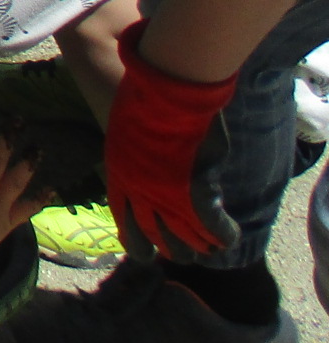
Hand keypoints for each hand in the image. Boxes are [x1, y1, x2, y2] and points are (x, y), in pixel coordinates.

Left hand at [106, 19, 239, 259]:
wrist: (165, 90)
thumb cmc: (145, 101)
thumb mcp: (127, 134)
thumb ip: (135, 160)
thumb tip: (149, 174)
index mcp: (118, 178)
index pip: (124, 224)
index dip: (138, 242)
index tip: (148, 251)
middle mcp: (140, 194)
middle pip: (154, 240)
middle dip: (170, 250)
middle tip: (183, 252)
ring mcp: (167, 196)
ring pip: (185, 241)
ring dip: (198, 247)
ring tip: (207, 246)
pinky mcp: (197, 193)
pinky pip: (213, 228)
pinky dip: (222, 236)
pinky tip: (226, 237)